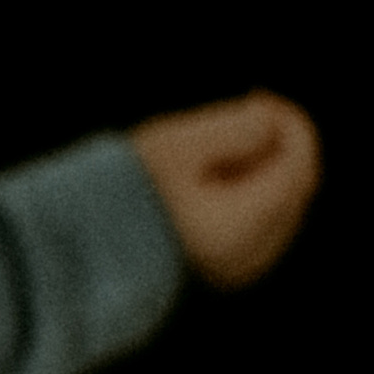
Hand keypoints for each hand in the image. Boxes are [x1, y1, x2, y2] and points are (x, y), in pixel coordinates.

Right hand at [131, 90, 319, 289]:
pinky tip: (210, 180)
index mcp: (241, 227)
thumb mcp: (177, 146)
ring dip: (262, 172)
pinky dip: (247, 198)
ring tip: (217, 147)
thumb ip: (233, 128)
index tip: (260, 98)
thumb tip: (271, 120)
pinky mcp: (221, 275)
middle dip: (279, 148)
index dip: (291, 126)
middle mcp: (249, 257)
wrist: (77, 248)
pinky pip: (256, 229)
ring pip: (278, 210)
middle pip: (292, 190)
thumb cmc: (120, 193)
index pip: (296, 169)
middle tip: (246, 113)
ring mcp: (237, 270)